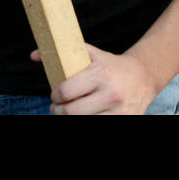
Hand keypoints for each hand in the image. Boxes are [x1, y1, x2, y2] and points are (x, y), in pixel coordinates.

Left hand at [33, 44, 159, 114]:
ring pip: (83, 123)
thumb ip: (64, 53)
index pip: (66, 91)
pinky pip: (97, 126)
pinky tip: (84, 116)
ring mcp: (118, 111)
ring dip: (70, 119)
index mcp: (101, 74)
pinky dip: (86, 122)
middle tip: (57, 107)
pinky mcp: (124, 121)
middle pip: (71, 112)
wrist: (144, 76)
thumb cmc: (112, 66)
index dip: (55, 96)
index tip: (54, 95)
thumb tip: (34, 55)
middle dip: (58, 111)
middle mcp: (111, 93)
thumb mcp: (92, 54)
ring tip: (69, 112)